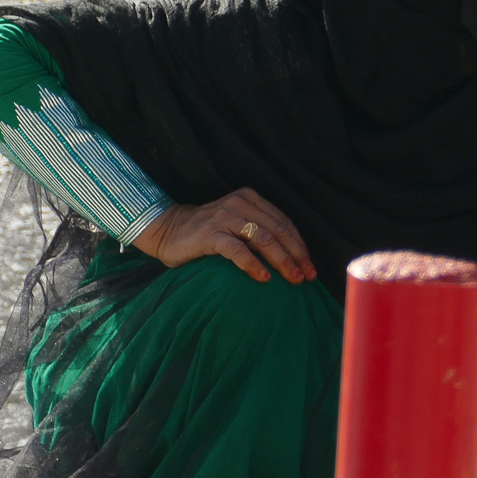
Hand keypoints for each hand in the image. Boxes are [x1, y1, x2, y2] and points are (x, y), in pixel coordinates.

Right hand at [132, 187, 316, 283]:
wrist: (167, 229)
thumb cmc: (206, 232)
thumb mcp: (236, 224)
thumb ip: (258, 230)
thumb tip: (290, 256)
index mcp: (251, 199)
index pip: (284, 222)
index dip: (299, 244)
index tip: (310, 265)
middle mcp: (240, 204)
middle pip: (278, 230)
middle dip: (296, 254)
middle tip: (307, 275)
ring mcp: (225, 217)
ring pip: (263, 239)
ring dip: (281, 260)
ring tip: (293, 278)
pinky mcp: (210, 234)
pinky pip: (237, 250)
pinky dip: (253, 264)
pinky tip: (263, 278)